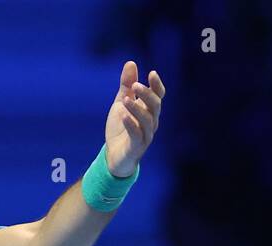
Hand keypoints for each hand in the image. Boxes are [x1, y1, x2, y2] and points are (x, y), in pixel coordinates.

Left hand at [105, 61, 164, 177]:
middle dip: (146, 94)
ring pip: (147, 120)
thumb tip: (131, 62)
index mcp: (149, 110)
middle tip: (135, 85)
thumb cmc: (120, 128)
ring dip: (137, 109)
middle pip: (155, 106)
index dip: (157, 85)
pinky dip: (131, 124)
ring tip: (125, 100)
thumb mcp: (121, 104)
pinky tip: (123, 115)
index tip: (151, 73)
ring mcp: (146, 135)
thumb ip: (126, 85)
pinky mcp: (136, 147)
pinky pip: (137, 135)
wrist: (113, 156)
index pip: (158, 96)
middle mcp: (151, 122)